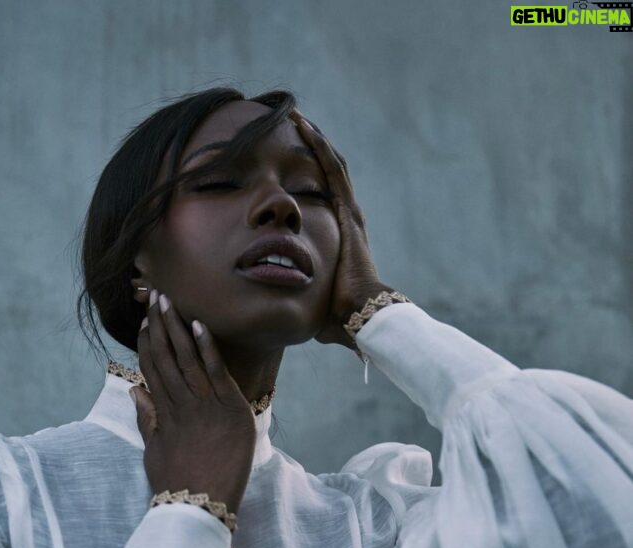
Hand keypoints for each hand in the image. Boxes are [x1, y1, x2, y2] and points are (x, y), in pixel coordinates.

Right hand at [130, 291, 256, 516]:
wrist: (200, 508)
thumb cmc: (178, 485)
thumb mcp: (154, 452)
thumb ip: (146, 419)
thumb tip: (134, 390)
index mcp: (163, 415)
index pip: (151, 370)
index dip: (146, 344)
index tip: (143, 322)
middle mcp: (180, 405)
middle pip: (166, 358)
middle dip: (159, 326)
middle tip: (155, 297)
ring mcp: (204, 406)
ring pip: (188, 359)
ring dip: (178, 328)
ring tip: (170, 301)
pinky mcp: (229, 411)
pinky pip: (216, 373)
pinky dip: (208, 348)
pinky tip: (199, 325)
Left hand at [290, 110, 393, 348]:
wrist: (364, 316)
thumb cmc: (343, 317)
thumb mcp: (318, 301)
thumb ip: (307, 299)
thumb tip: (295, 314)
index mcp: (345, 237)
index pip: (329, 198)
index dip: (315, 176)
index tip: (298, 159)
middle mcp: (350, 220)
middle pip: (333, 175)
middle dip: (315, 150)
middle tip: (296, 127)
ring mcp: (351, 214)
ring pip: (333, 167)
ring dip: (316, 141)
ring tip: (297, 118)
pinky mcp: (347, 214)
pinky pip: (332, 172)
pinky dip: (320, 149)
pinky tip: (306, 129)